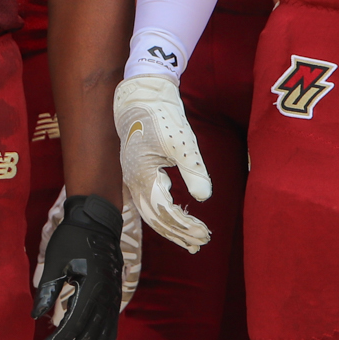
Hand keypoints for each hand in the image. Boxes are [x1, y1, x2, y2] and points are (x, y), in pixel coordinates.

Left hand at [29, 194, 123, 339]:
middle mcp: (106, 301)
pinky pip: (108, 335)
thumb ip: (47, 289)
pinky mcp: (113, 303)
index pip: (72, 329)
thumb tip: (35, 317)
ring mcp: (113, 303)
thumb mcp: (55, 259)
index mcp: (91, 289)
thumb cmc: (73, 237)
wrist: (99, 221)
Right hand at [113, 75, 211, 249]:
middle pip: (155, 219)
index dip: (184, 226)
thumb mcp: (182, 143)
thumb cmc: (162, 116)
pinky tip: (179, 217)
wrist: (142, 95)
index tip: (204, 234)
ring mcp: (134, 178)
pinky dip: (165, 214)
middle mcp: (134, 181)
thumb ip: (193, 171)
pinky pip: (150, 202)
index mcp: (142, 175)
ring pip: (151, 213)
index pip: (164, 212)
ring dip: (171, 228)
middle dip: (178, 233)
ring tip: (191, 242)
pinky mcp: (139, 172)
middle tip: (201, 243)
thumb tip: (204, 198)